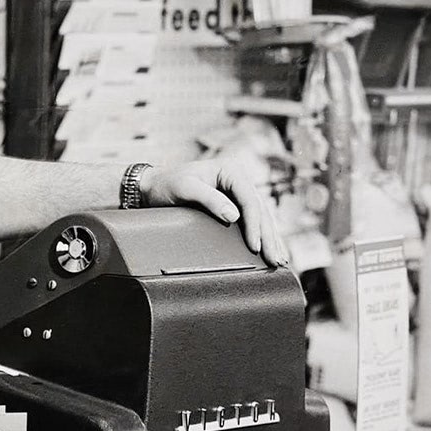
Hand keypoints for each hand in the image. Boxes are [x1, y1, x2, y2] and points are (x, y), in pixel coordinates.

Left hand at [141, 160, 288, 266]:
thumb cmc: (165, 185)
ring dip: (270, 239)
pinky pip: (251, 221)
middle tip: (275, 260)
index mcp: (230, 170)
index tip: (255, 246)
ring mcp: (236, 192)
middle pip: (260, 210)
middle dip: (269, 236)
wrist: (151, 187)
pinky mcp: (231, 204)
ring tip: (279, 260)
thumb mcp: (184, 188)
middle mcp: (237, 180)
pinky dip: (260, 236)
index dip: (255, 225)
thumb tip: (233, 216)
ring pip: (260, 217)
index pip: (250, 200)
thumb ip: (209, 199)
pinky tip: (268, 249)